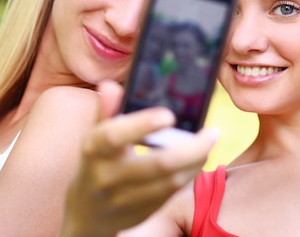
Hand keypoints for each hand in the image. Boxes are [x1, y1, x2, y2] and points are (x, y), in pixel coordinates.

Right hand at [59, 81, 216, 236]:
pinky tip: (199, 158)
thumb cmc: (97, 162)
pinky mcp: (143, 211)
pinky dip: (190, 172)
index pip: (114, 136)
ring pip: (171, 181)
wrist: (87, 213)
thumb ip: (107, 111)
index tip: (169, 115)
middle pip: (158, 164)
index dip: (141, 125)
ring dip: (196, 160)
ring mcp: (126, 198)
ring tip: (209, 141)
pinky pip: (172, 191)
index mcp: (94, 150)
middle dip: (191, 148)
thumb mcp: (96, 137)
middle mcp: (107, 176)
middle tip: (212, 132)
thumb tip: (110, 85)